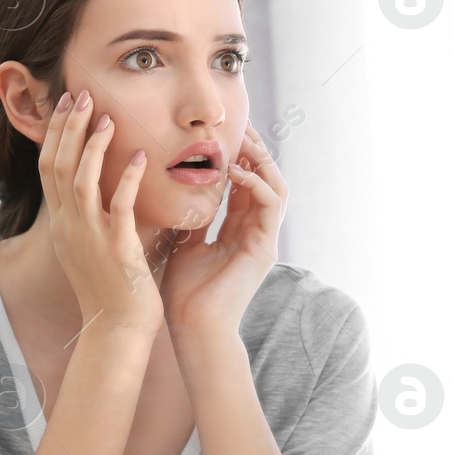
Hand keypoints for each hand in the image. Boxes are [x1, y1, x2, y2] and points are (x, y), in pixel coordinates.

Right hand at [37, 89, 160, 333]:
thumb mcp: (91, 248)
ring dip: (92, 146)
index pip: (49, 169)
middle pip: (57, 167)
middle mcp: (69, 227)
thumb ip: (93, 216)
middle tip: (81, 95)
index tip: (68, 105)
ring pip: (79, 181)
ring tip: (107, 118)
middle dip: (68, 128)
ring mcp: (89, 238)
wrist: (117, 331)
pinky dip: (126, 178)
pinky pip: (118, 206)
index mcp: (62, 225)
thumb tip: (104, 185)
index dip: (57, 134)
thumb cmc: (112, 291)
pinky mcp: (116, 249)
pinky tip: (139, 157)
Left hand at [160, 122, 286, 331]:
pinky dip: (255, 183)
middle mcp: (255, 231)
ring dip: (261, 161)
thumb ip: (191, 217)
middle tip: (237, 126)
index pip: (243, 183)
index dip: (234, 157)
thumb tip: (178, 188)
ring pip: (275, 186)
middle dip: (253, 151)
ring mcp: (264, 239)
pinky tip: (234, 171)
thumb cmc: (183, 293)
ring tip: (242, 141)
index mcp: (236, 230)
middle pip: (265, 179)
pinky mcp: (266, 247)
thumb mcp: (183, 243)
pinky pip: (271, 204)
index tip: (218, 133)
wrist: (193, 328)